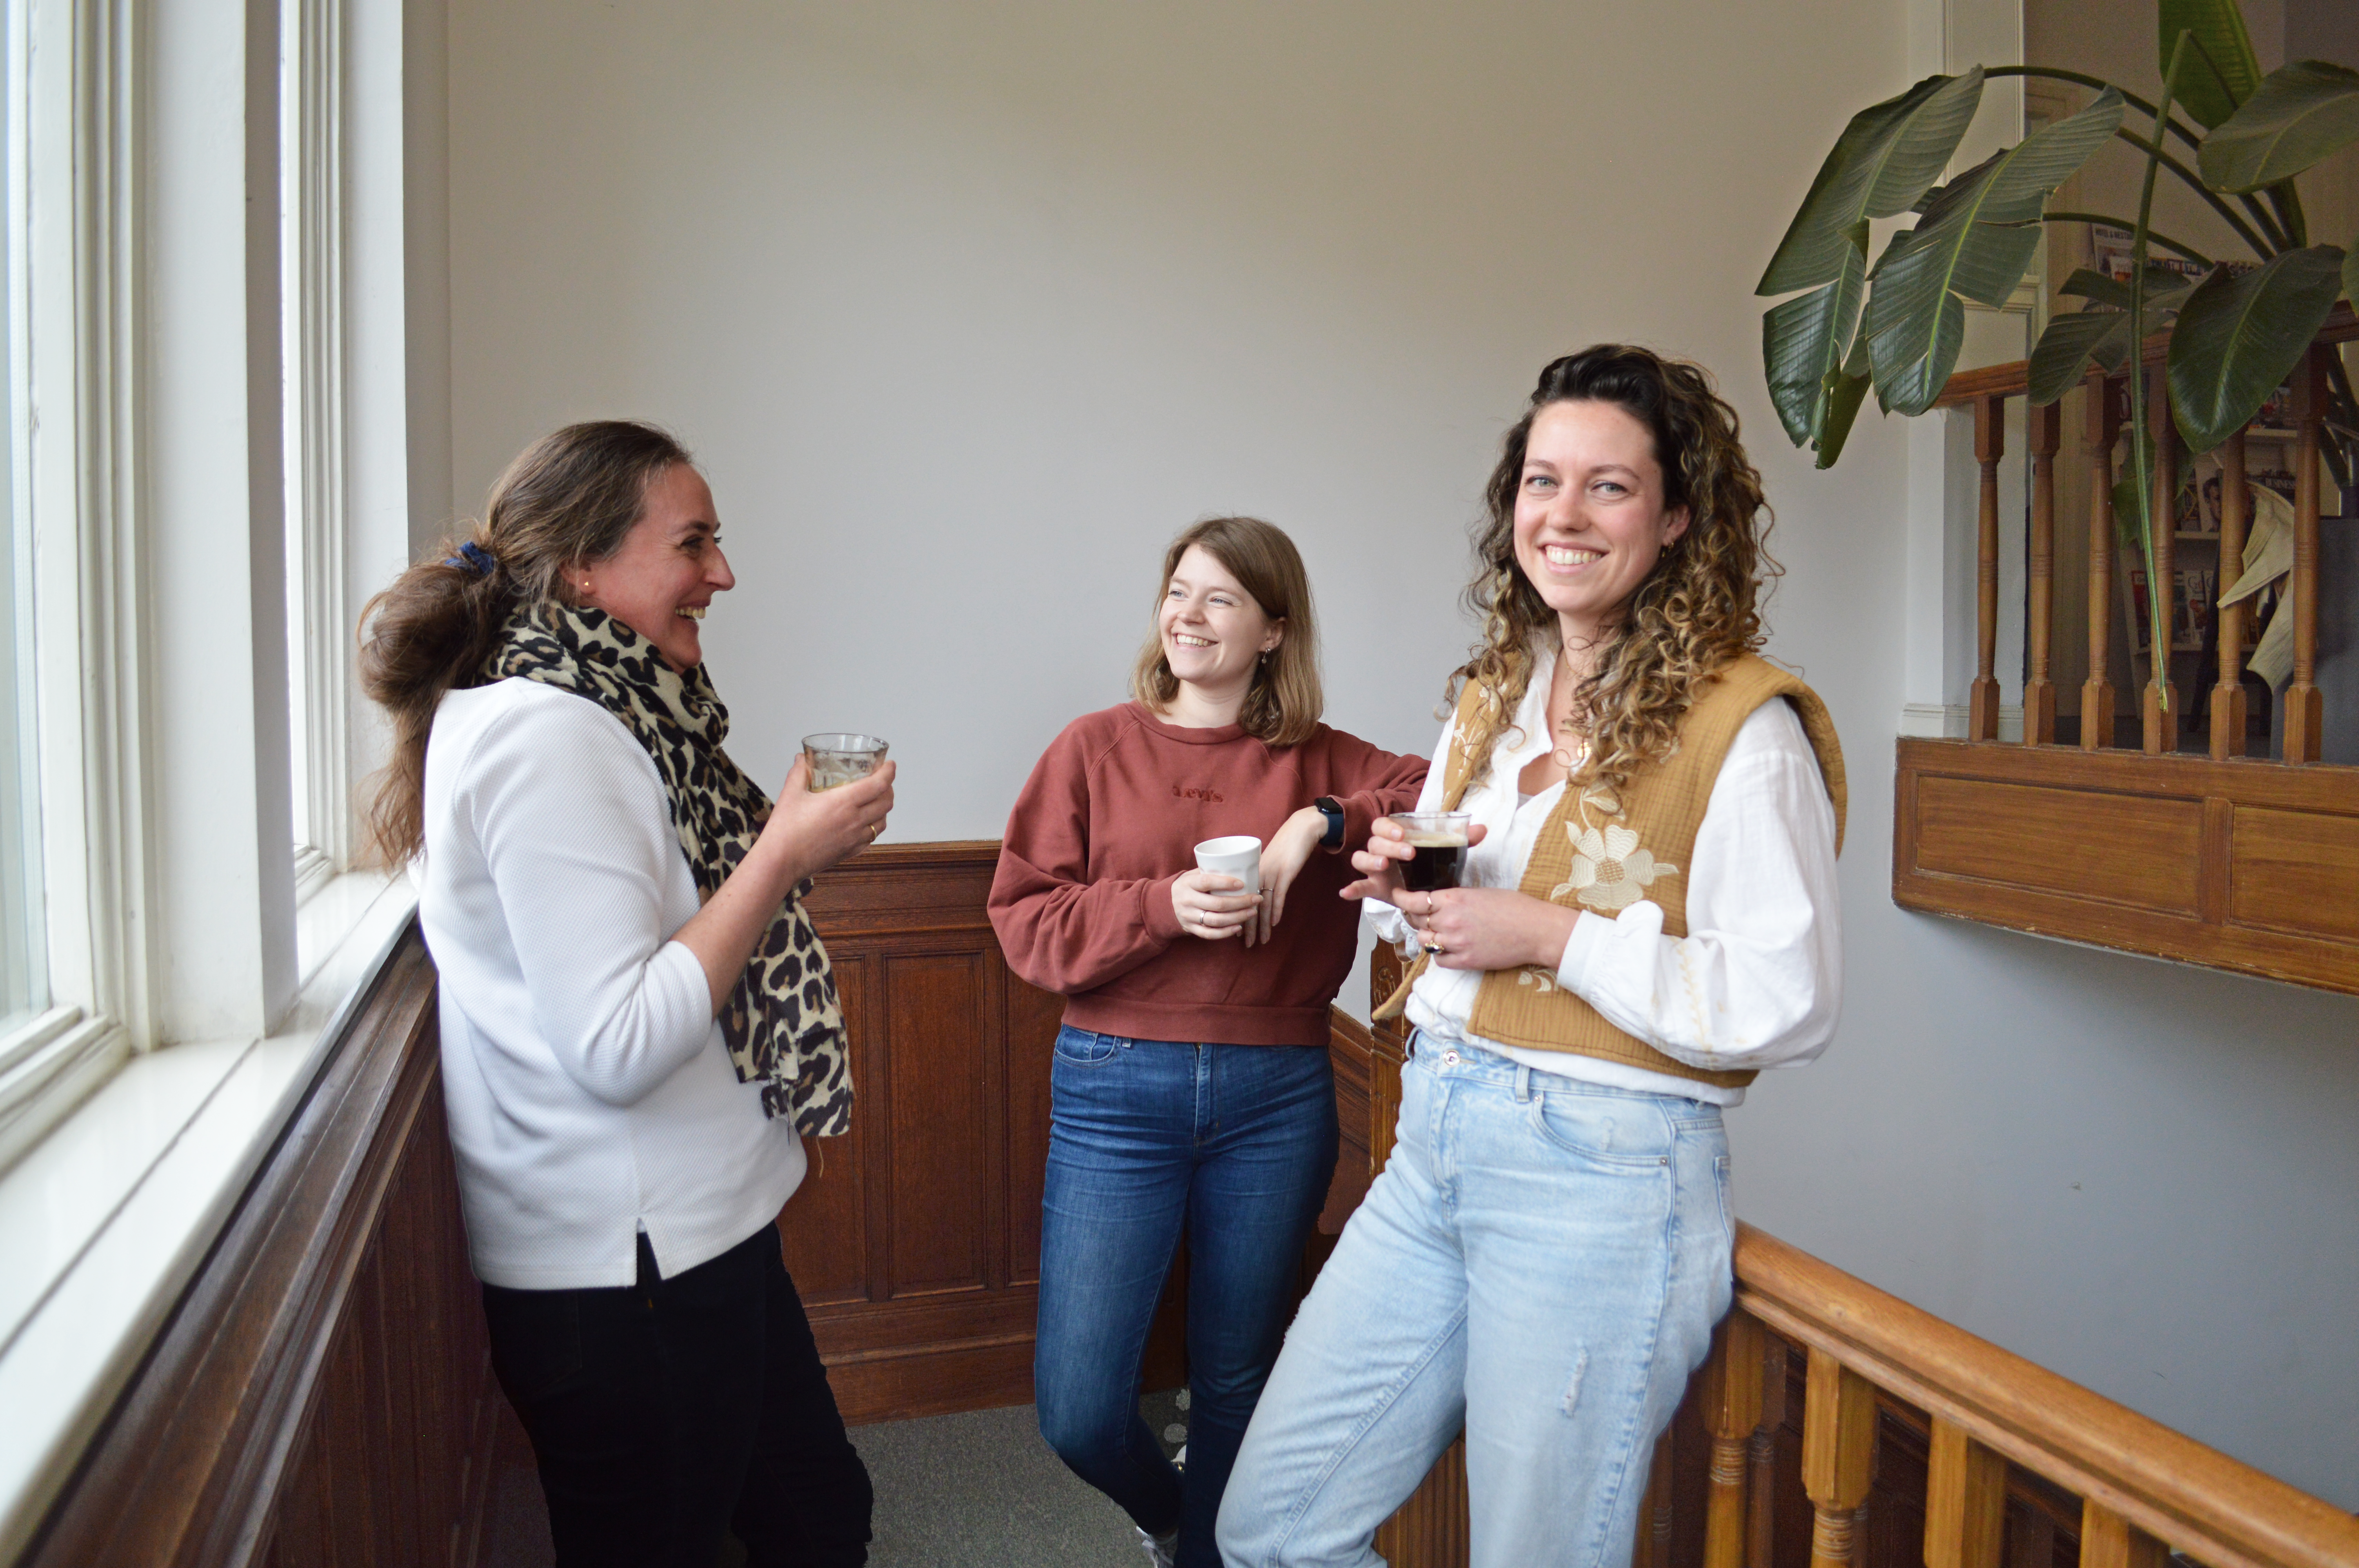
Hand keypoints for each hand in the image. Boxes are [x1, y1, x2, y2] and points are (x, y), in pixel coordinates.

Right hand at [757, 756, 894, 888]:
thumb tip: (802, 758)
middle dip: (888, 788)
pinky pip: (871, 838)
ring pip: (882, 822)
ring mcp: (855, 839)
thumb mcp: (791, 793)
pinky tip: (863, 823)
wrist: (781, 861)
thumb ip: (799, 772)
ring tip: (874, 801)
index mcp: (844, 802)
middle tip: (881, 780)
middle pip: (887, 802)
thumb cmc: (785, 828)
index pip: (879, 784)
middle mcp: (855, 820)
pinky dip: (873, 827)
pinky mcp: (851, 852)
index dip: (889, 772)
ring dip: (883, 808)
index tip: (889, 764)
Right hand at [1172, 868, 1260, 940]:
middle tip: (1256, 899)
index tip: (1242, 884)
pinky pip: (1210, 934)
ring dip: (1237, 917)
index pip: (1207, 882)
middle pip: (1217, 904)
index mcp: (1188, 883)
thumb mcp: (1192, 875)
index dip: (1225, 883)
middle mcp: (1187, 900)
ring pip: (1216, 920)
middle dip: (1240, 902)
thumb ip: (1210, 872)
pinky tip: (1239, 927)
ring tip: (1252, 912)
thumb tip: (1238, 866)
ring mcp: (1189, 916)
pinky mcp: (1191, 929)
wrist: (1163, 905)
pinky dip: (1226, 932)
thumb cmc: (1186, 886)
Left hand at [1248, 809, 1324, 946]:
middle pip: (1249, 905)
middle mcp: (1258, 873)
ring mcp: (1272, 873)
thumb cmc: (1287, 845)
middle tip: (1247, 945)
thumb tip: (1261, 894)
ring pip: (1263, 904)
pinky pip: (1279, 894)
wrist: (1302, 828)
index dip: (1239, 917)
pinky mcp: (1286, 872)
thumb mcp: (1272, 861)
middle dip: (1248, 927)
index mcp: (1253, 871)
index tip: (1238, 933)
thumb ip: (1265, 876)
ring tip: (1261, 941)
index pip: (1241, 899)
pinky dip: (1276, 910)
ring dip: (1262, 925)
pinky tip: (1274, 923)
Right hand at [1339, 815, 1489, 904]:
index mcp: (1395, 837)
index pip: (1383, 825)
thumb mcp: (1445, 850)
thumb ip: (1461, 840)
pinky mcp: (1374, 887)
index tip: (1403, 833)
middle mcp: (1381, 850)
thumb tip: (1482, 830)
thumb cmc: (1429, 862)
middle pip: (1374, 842)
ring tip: (1383, 867)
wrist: (1422, 885)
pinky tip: (1346, 893)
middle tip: (1408, 853)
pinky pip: (1359, 886)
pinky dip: (1352, 889)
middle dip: (1389, 846)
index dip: (1389, 827)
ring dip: (1370, 862)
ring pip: (1361, 860)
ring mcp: (1375, 869)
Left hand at [1388, 885, 1580, 971]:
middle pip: (1417, 921)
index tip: (1398, 898)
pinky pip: (1439, 960)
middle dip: (1416, 918)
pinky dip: (1440, 954)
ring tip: (1439, 933)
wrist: (1536, 930)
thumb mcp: (1481, 892)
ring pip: (1425, 941)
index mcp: (1454, 898)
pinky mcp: (1465, 961)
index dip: (1403, 899)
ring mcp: (1456, 942)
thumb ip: (1456, 897)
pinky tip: (1449, 948)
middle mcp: (1450, 920)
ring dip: (1428, 936)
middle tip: (1422, 917)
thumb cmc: (1514, 906)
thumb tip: (1439, 902)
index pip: (1414, 901)